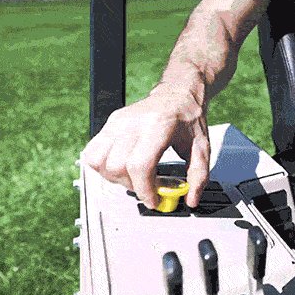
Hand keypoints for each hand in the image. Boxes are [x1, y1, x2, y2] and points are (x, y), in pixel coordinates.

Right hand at [82, 83, 210, 208]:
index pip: (139, 165)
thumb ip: (198, 176)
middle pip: (117, 167)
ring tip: (133, 177)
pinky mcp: (109, 124)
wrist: (178, 95)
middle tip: (147, 186)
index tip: (154, 200)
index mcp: (158, 126)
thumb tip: (190, 199)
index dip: (144, 189)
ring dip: (114, 178)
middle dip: (132, 185)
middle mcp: (133, 123)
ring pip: (99, 161)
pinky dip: (102, 167)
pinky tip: (121, 167)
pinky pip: (92, 152)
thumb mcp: (202, 148)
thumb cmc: (188, 119)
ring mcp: (117, 122)